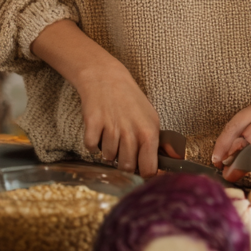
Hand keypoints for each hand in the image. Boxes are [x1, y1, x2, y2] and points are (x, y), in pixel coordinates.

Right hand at [77, 61, 161, 177]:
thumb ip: (154, 142)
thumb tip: (159, 166)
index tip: (141, 170)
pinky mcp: (93, 125)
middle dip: (124, 163)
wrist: (107, 78)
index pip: (150, 168)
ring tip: (111, 134)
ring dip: (108, 151)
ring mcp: (112, 128)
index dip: (145, 173)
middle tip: (123, 149)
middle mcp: (132, 132)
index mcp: (150, 131)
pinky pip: (91, 148)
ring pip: (108, 158)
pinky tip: (98, 131)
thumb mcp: (150, 118)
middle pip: (127, 167)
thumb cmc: (130, 100)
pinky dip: (92, 144)